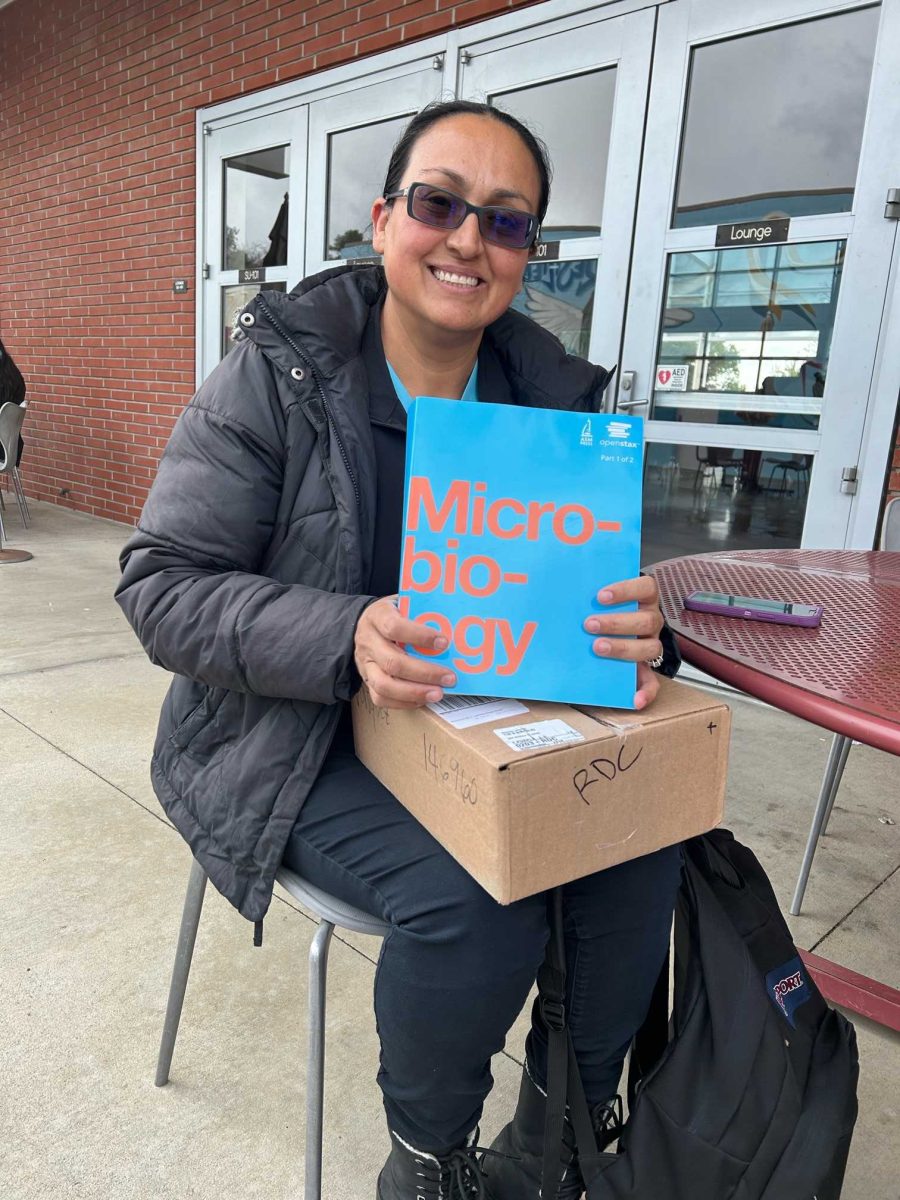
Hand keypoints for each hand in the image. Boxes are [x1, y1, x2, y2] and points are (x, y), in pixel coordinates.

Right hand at [354, 596, 456, 708]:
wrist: (364, 623)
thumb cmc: (394, 613)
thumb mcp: (405, 604)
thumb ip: (423, 613)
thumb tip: (455, 627)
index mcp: (377, 616)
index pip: (394, 627)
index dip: (419, 636)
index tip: (444, 643)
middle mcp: (368, 641)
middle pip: (393, 662)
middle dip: (424, 673)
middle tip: (450, 678)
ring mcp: (365, 664)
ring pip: (385, 685)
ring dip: (414, 693)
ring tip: (438, 693)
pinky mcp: (367, 680)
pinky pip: (380, 698)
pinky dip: (404, 702)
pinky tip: (423, 699)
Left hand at [583, 576, 664, 709]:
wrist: (608, 627)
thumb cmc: (599, 609)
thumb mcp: (596, 595)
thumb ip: (585, 588)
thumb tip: (555, 574)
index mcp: (644, 599)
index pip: (647, 587)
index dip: (626, 590)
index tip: (600, 596)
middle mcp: (650, 621)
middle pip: (646, 620)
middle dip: (616, 623)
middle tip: (589, 625)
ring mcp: (649, 644)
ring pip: (649, 648)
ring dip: (622, 648)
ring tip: (597, 647)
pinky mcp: (646, 669)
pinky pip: (653, 683)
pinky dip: (645, 693)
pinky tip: (634, 700)